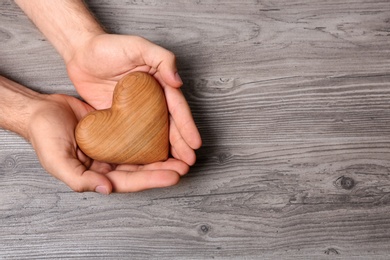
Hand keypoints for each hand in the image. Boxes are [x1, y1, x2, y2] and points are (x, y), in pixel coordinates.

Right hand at [28, 94, 188, 193]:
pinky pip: (135, 134)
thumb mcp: (57, 160)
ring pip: (141, 153)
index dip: (152, 180)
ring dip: (161, 154)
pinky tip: (164, 133)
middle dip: (163, 169)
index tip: (174, 175)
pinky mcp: (114, 130)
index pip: (129, 181)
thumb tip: (106, 189)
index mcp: (96, 175)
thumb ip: (79, 179)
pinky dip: (150, 136)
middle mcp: (107, 163)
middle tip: (185, 165)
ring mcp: (112, 147)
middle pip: (140, 169)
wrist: (41, 110)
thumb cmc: (45, 136)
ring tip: (182, 153)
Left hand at [66, 34, 201, 164]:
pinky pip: (133, 138)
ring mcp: (136, 112)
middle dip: (180, 145)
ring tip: (173, 170)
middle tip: (187, 164)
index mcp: (160, 85)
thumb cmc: (110, 46)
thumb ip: (162, 59)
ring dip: (165, 152)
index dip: (187, 126)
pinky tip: (147, 164)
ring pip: (154, 135)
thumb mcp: (139, 46)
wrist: (81, 54)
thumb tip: (178, 81)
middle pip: (169, 126)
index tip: (195, 144)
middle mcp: (151, 101)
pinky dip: (142, 151)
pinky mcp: (119, 120)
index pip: (177, 108)